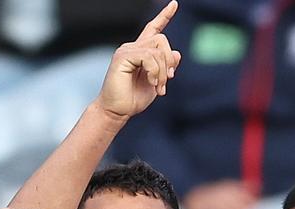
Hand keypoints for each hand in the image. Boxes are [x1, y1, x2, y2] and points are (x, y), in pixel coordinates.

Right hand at [96, 1, 181, 120]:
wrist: (117, 111)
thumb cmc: (133, 99)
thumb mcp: (157, 82)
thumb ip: (166, 68)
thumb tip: (177, 53)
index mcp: (140, 51)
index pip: (153, 29)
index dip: (164, 16)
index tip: (175, 3)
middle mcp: (132, 47)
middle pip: (162, 39)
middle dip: (169, 61)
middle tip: (167, 82)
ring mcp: (126, 50)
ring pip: (157, 49)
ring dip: (163, 71)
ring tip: (159, 88)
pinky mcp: (123, 57)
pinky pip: (148, 57)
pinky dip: (155, 71)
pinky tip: (151, 83)